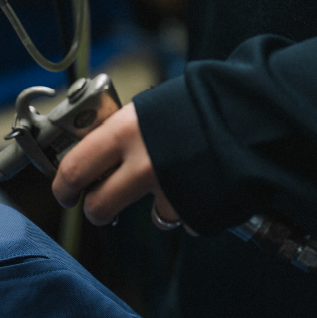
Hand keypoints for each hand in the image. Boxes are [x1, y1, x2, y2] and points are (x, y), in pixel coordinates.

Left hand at [52, 102, 195, 233]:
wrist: (253, 112)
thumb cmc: (204, 100)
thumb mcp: (154, 106)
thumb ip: (126, 131)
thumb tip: (102, 150)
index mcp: (125, 131)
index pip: (74, 168)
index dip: (63, 185)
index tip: (64, 192)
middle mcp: (142, 164)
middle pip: (99, 206)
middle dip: (98, 210)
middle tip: (102, 207)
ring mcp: (169, 190)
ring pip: (148, 217)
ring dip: (157, 207)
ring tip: (175, 182)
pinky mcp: (194, 210)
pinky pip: (184, 217)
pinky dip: (190, 207)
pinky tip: (201, 183)